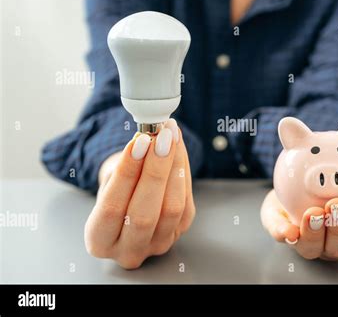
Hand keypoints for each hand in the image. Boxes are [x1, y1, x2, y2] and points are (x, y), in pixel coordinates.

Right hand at [84, 119, 194, 268]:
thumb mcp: (109, 181)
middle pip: (144, 214)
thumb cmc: (114, 192)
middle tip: (161, 138)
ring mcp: (157, 245)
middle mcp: (129, 251)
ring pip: (171, 208)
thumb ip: (124, 168)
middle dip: (155, 170)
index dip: (127, 173)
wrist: (129, 203)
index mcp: (100, 242)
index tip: (138, 142)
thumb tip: (147, 141)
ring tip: (171, 136)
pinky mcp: (179, 232)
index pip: (112, 209)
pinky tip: (178, 148)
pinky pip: (186, 202)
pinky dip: (183, 171)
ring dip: (174, 167)